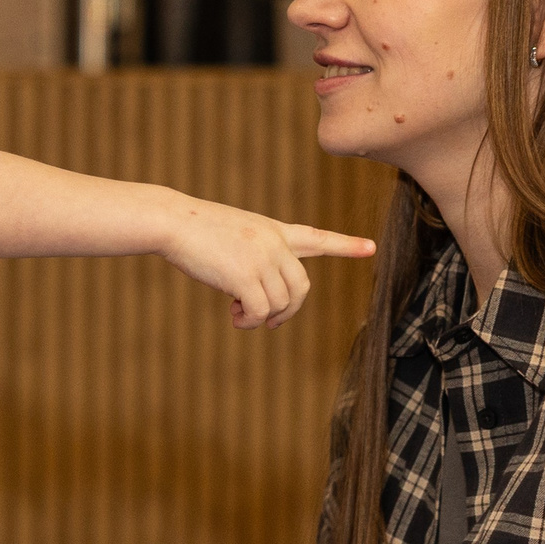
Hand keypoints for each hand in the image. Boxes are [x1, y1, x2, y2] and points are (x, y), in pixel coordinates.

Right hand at [155, 200, 375, 329]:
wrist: (174, 221)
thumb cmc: (196, 230)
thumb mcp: (236, 236)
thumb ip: (257, 257)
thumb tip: (261, 301)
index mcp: (274, 231)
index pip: (317, 237)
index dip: (345, 245)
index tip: (370, 247)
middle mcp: (274, 244)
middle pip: (302, 287)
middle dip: (289, 310)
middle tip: (269, 321)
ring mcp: (262, 259)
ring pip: (281, 304)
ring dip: (262, 318)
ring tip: (239, 314)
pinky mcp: (245, 276)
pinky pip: (261, 313)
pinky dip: (250, 322)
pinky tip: (234, 315)